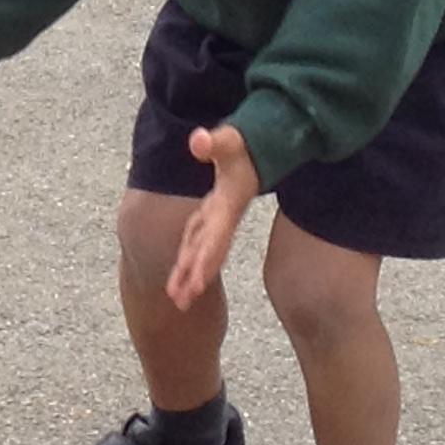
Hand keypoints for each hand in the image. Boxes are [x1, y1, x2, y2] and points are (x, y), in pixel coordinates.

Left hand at [167, 124, 259, 309]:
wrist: (267, 145)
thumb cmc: (248, 143)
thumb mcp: (232, 140)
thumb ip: (215, 141)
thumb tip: (197, 141)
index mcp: (228, 205)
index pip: (216, 238)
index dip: (205, 261)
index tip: (196, 286)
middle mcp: (224, 216)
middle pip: (208, 251)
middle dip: (196, 277)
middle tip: (181, 304)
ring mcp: (219, 214)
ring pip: (201, 248)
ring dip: (190, 272)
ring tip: (177, 298)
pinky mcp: (215, 210)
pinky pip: (199, 237)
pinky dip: (190, 254)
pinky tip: (180, 268)